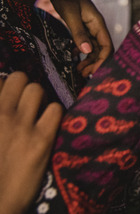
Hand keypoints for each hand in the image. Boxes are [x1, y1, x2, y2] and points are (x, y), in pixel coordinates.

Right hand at [0, 72, 63, 213]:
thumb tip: (3, 92)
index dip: (3, 88)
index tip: (6, 98)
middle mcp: (0, 115)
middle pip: (19, 78)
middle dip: (22, 87)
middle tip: (23, 103)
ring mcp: (20, 127)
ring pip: (37, 89)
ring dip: (38, 99)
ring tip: (35, 114)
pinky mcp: (41, 140)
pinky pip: (55, 109)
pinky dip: (53, 116)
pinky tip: (47, 127)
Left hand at [46, 0, 112, 76]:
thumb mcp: (70, 15)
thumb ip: (78, 33)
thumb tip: (86, 52)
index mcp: (98, 23)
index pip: (107, 46)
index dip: (103, 61)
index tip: (93, 72)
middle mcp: (97, 27)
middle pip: (103, 49)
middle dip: (96, 63)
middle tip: (83, 74)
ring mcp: (91, 27)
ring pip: (95, 48)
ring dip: (89, 60)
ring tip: (78, 69)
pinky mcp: (83, 27)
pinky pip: (87, 43)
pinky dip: (82, 52)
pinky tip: (73, 57)